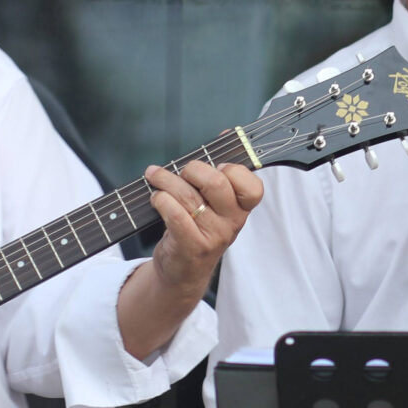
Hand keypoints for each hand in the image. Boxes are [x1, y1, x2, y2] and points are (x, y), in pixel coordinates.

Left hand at [142, 160, 265, 301]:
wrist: (181, 272)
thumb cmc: (196, 228)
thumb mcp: (214, 203)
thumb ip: (220, 172)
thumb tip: (226, 135)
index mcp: (241, 209)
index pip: (253, 187)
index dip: (234, 171)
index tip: (217, 167)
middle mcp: (232, 223)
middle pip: (217, 183)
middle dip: (193, 169)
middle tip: (182, 172)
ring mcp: (213, 237)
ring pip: (188, 196)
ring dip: (165, 180)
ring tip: (154, 176)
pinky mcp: (191, 246)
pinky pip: (175, 215)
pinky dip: (161, 200)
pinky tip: (155, 198)